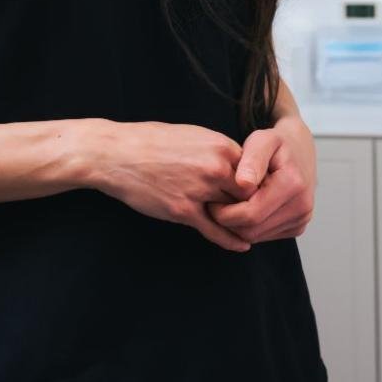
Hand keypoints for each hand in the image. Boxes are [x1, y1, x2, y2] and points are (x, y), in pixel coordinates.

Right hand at [87, 121, 253, 252]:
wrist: (116, 153)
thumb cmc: (153, 141)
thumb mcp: (194, 135)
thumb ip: (218, 151)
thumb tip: (238, 162)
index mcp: (221, 146)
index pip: (256, 171)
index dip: (260, 184)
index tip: (264, 193)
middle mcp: (215, 168)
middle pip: (250, 194)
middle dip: (256, 204)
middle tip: (263, 215)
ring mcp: (200, 190)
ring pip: (235, 213)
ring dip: (242, 222)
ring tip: (253, 231)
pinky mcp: (183, 210)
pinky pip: (215, 230)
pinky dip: (231, 240)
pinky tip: (241, 245)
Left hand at [210, 115, 316, 244]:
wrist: (299, 150)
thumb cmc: (276, 144)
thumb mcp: (262, 140)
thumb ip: (252, 159)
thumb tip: (243, 183)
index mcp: (293, 185)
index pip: (250, 215)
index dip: (224, 213)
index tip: (211, 201)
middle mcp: (302, 206)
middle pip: (252, 231)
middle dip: (228, 222)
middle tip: (216, 205)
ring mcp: (302, 219)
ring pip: (256, 237)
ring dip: (237, 226)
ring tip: (230, 204)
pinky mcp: (298, 226)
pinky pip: (265, 236)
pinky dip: (250, 227)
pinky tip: (245, 208)